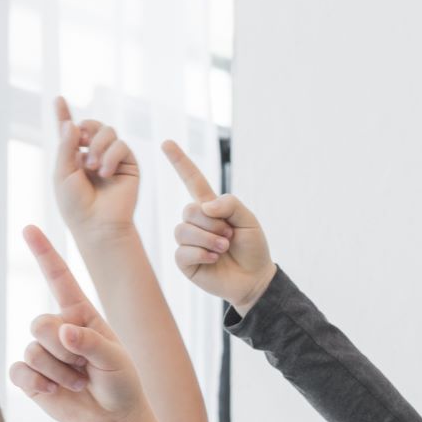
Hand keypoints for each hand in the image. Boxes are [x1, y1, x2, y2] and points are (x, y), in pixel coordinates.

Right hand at [8, 226, 165, 421]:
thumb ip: (91, 343)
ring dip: (60, 372)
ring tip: (80, 382)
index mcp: (81, 314)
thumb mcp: (117, 360)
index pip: (59, 278)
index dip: (44, 254)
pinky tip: (55, 391)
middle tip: (86, 369)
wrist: (114, 419)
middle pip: (40, 323)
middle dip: (63, 350)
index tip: (29, 228)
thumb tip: (62, 333)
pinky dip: (38, 383)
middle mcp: (58, 328)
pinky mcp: (29, 375)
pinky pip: (19, 370)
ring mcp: (41, 351)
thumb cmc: (121, 384)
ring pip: (33, 350)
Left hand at [53, 97, 140, 234]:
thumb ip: (66, 146)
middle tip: (82, 142)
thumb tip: (72, 123)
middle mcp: (94, 155)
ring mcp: (112, 159)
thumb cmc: (76, 205)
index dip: (64, 114)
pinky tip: (105, 172)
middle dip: (87, 129)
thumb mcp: (62, 173)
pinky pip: (121, 145)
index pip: (70, 132)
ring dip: (98, 145)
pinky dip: (111, 155)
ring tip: (93, 167)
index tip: (58, 99)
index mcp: (74, 158)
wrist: (98, 224)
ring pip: (108, 131)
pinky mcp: (129, 165)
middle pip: (93, 125)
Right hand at [162, 142, 274, 313]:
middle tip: (230, 236)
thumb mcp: (249, 220)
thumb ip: (230, 204)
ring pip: (184, 230)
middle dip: (213, 224)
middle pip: (189, 210)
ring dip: (209, 240)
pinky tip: (214, 260)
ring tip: (224, 248)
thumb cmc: (252, 248)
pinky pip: (183, 251)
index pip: (192, 180)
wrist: (254, 279)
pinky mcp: (184, 261)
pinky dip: (202, 254)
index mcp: (210, 207)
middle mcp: (195, 222)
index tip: (167, 142)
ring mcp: (188, 241)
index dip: (180, 162)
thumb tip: (204, 206)